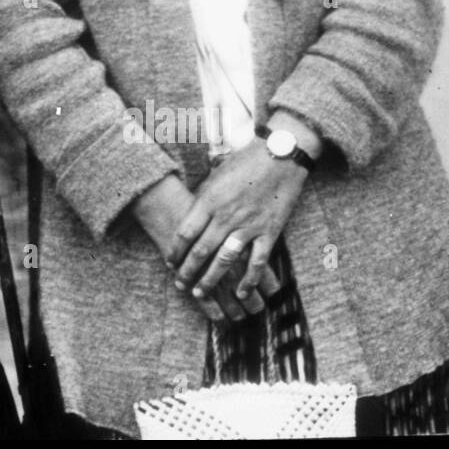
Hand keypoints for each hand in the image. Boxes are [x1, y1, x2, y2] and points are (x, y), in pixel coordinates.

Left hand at [131, 175, 272, 323]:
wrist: (280, 155)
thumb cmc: (244, 161)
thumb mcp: (215, 175)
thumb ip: (203, 198)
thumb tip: (189, 214)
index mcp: (209, 200)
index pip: (185, 232)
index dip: (175, 250)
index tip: (169, 263)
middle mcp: (226, 216)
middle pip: (201, 250)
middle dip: (188, 271)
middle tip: (180, 284)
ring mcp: (248, 225)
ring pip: (225, 260)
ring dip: (211, 280)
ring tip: (200, 293)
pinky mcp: (270, 232)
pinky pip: (257, 262)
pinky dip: (248, 280)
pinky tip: (241, 293)